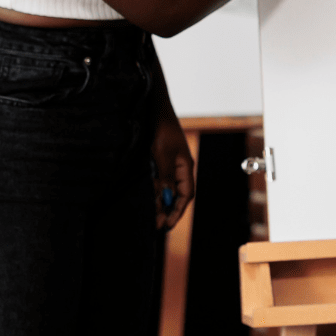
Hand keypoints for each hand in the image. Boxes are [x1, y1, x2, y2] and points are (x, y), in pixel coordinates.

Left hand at [152, 104, 194, 229]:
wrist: (155, 109)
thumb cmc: (162, 129)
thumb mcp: (163, 154)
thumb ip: (166, 176)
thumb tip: (166, 197)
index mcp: (186, 166)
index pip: (186, 194)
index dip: (177, 210)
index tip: (166, 224)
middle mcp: (179, 167)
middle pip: (178, 194)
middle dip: (169, 210)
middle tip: (158, 226)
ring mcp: (169, 163)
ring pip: (167, 188)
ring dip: (161, 202)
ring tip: (152, 216)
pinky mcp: (159, 160)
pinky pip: (159, 180)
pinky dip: (155, 191)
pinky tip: (148, 199)